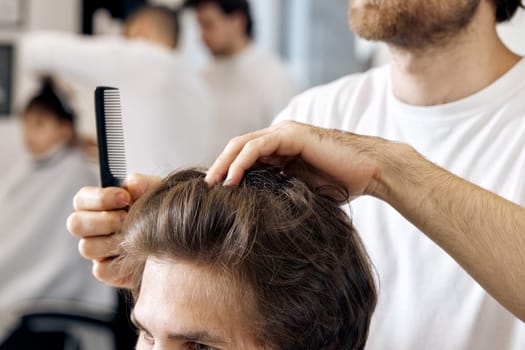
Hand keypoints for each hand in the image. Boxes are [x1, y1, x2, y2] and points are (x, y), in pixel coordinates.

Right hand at [67, 173, 160, 287]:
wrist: (177, 238)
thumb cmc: (160, 211)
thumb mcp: (157, 192)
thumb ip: (143, 184)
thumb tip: (131, 184)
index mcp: (98, 205)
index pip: (81, 199)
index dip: (99, 198)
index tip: (125, 198)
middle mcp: (92, 228)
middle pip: (75, 224)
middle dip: (103, 220)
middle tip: (127, 219)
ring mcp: (98, 251)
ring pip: (86, 247)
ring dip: (113, 241)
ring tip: (136, 237)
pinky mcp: (107, 271)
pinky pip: (101, 270)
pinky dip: (121, 261)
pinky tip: (139, 254)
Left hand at [206, 121, 390, 200]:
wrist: (370, 173)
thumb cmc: (341, 184)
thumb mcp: (301, 190)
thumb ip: (280, 190)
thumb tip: (256, 208)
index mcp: (281, 150)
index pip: (245, 157)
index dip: (228, 172)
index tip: (215, 193)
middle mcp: (280, 137)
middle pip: (238, 147)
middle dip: (219, 166)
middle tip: (206, 188)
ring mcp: (286, 133)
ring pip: (243, 144)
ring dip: (224, 164)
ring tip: (213, 185)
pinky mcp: (292, 135)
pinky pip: (258, 147)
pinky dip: (241, 162)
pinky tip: (232, 180)